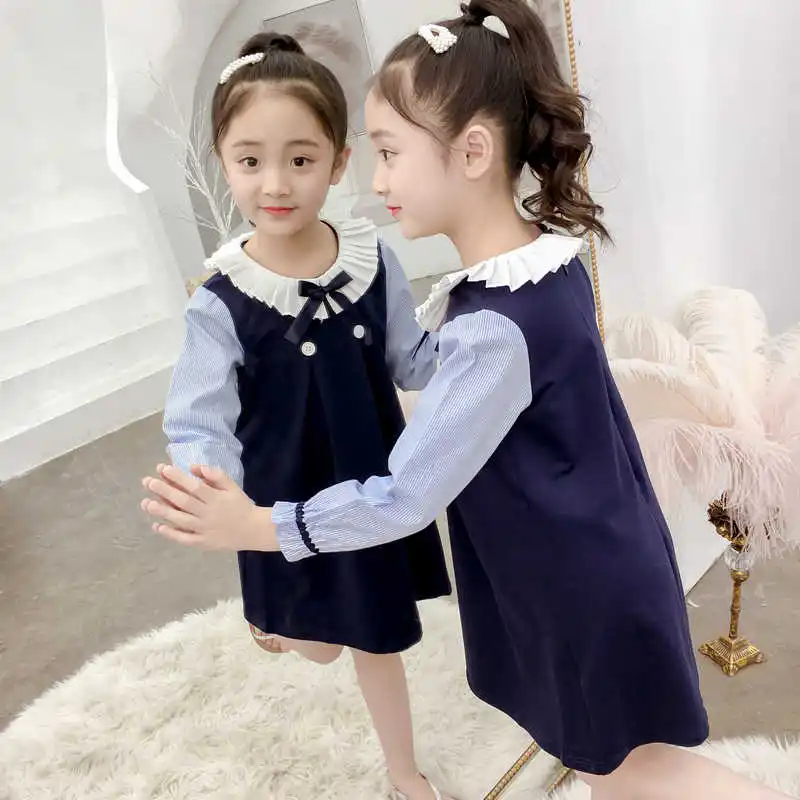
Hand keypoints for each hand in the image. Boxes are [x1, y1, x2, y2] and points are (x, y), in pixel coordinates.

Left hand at [141, 464, 278, 551]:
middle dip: (164, 491)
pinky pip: (185, 538)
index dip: (177, 477)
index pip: (193, 486)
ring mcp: (204, 529)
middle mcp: (208, 513)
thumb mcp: (232, 486)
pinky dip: (171, 534)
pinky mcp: (203, 543)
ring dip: (162, 511)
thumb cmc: (241, 505)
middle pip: (183, 501)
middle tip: (147, 482)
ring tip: (146, 503)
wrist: (254, 530)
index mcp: (216, 498)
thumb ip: (215, 475)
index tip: (162, 469)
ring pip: (180, 520)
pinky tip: (157, 526)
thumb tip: (195, 467)